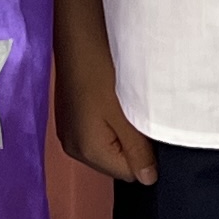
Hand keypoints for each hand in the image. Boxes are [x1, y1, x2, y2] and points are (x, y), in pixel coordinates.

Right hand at [53, 35, 157, 186]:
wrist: (77, 38)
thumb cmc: (104, 75)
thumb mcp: (128, 116)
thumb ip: (139, 152)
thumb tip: (148, 180)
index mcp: (88, 152)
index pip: (129, 175)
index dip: (146, 156)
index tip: (150, 128)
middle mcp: (73, 148)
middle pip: (115, 162)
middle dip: (132, 145)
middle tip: (138, 114)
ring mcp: (68, 132)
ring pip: (107, 147)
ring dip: (120, 132)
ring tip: (125, 105)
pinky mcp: (68, 117)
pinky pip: (95, 132)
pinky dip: (108, 122)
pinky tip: (111, 100)